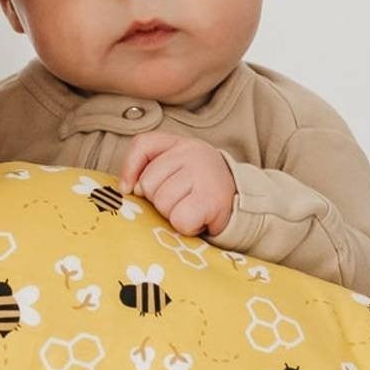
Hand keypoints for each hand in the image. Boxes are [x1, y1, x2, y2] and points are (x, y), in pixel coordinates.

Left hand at [117, 132, 234, 236]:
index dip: (129, 169)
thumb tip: (130, 189)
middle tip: (180, 200)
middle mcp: (193, 152)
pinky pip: (180, 219)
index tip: (130, 189)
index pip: (142, 145)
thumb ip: (147, 171)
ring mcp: (204, 173)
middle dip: (157, 200)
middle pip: (147, 183)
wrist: (239, 204)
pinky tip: (199, 219)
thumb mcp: (173, 171)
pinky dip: (186, 227)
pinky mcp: (212, 198)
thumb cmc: (197, 190)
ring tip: (190, 208)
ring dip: (172, 214)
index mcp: (179, 143)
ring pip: (162, 203)